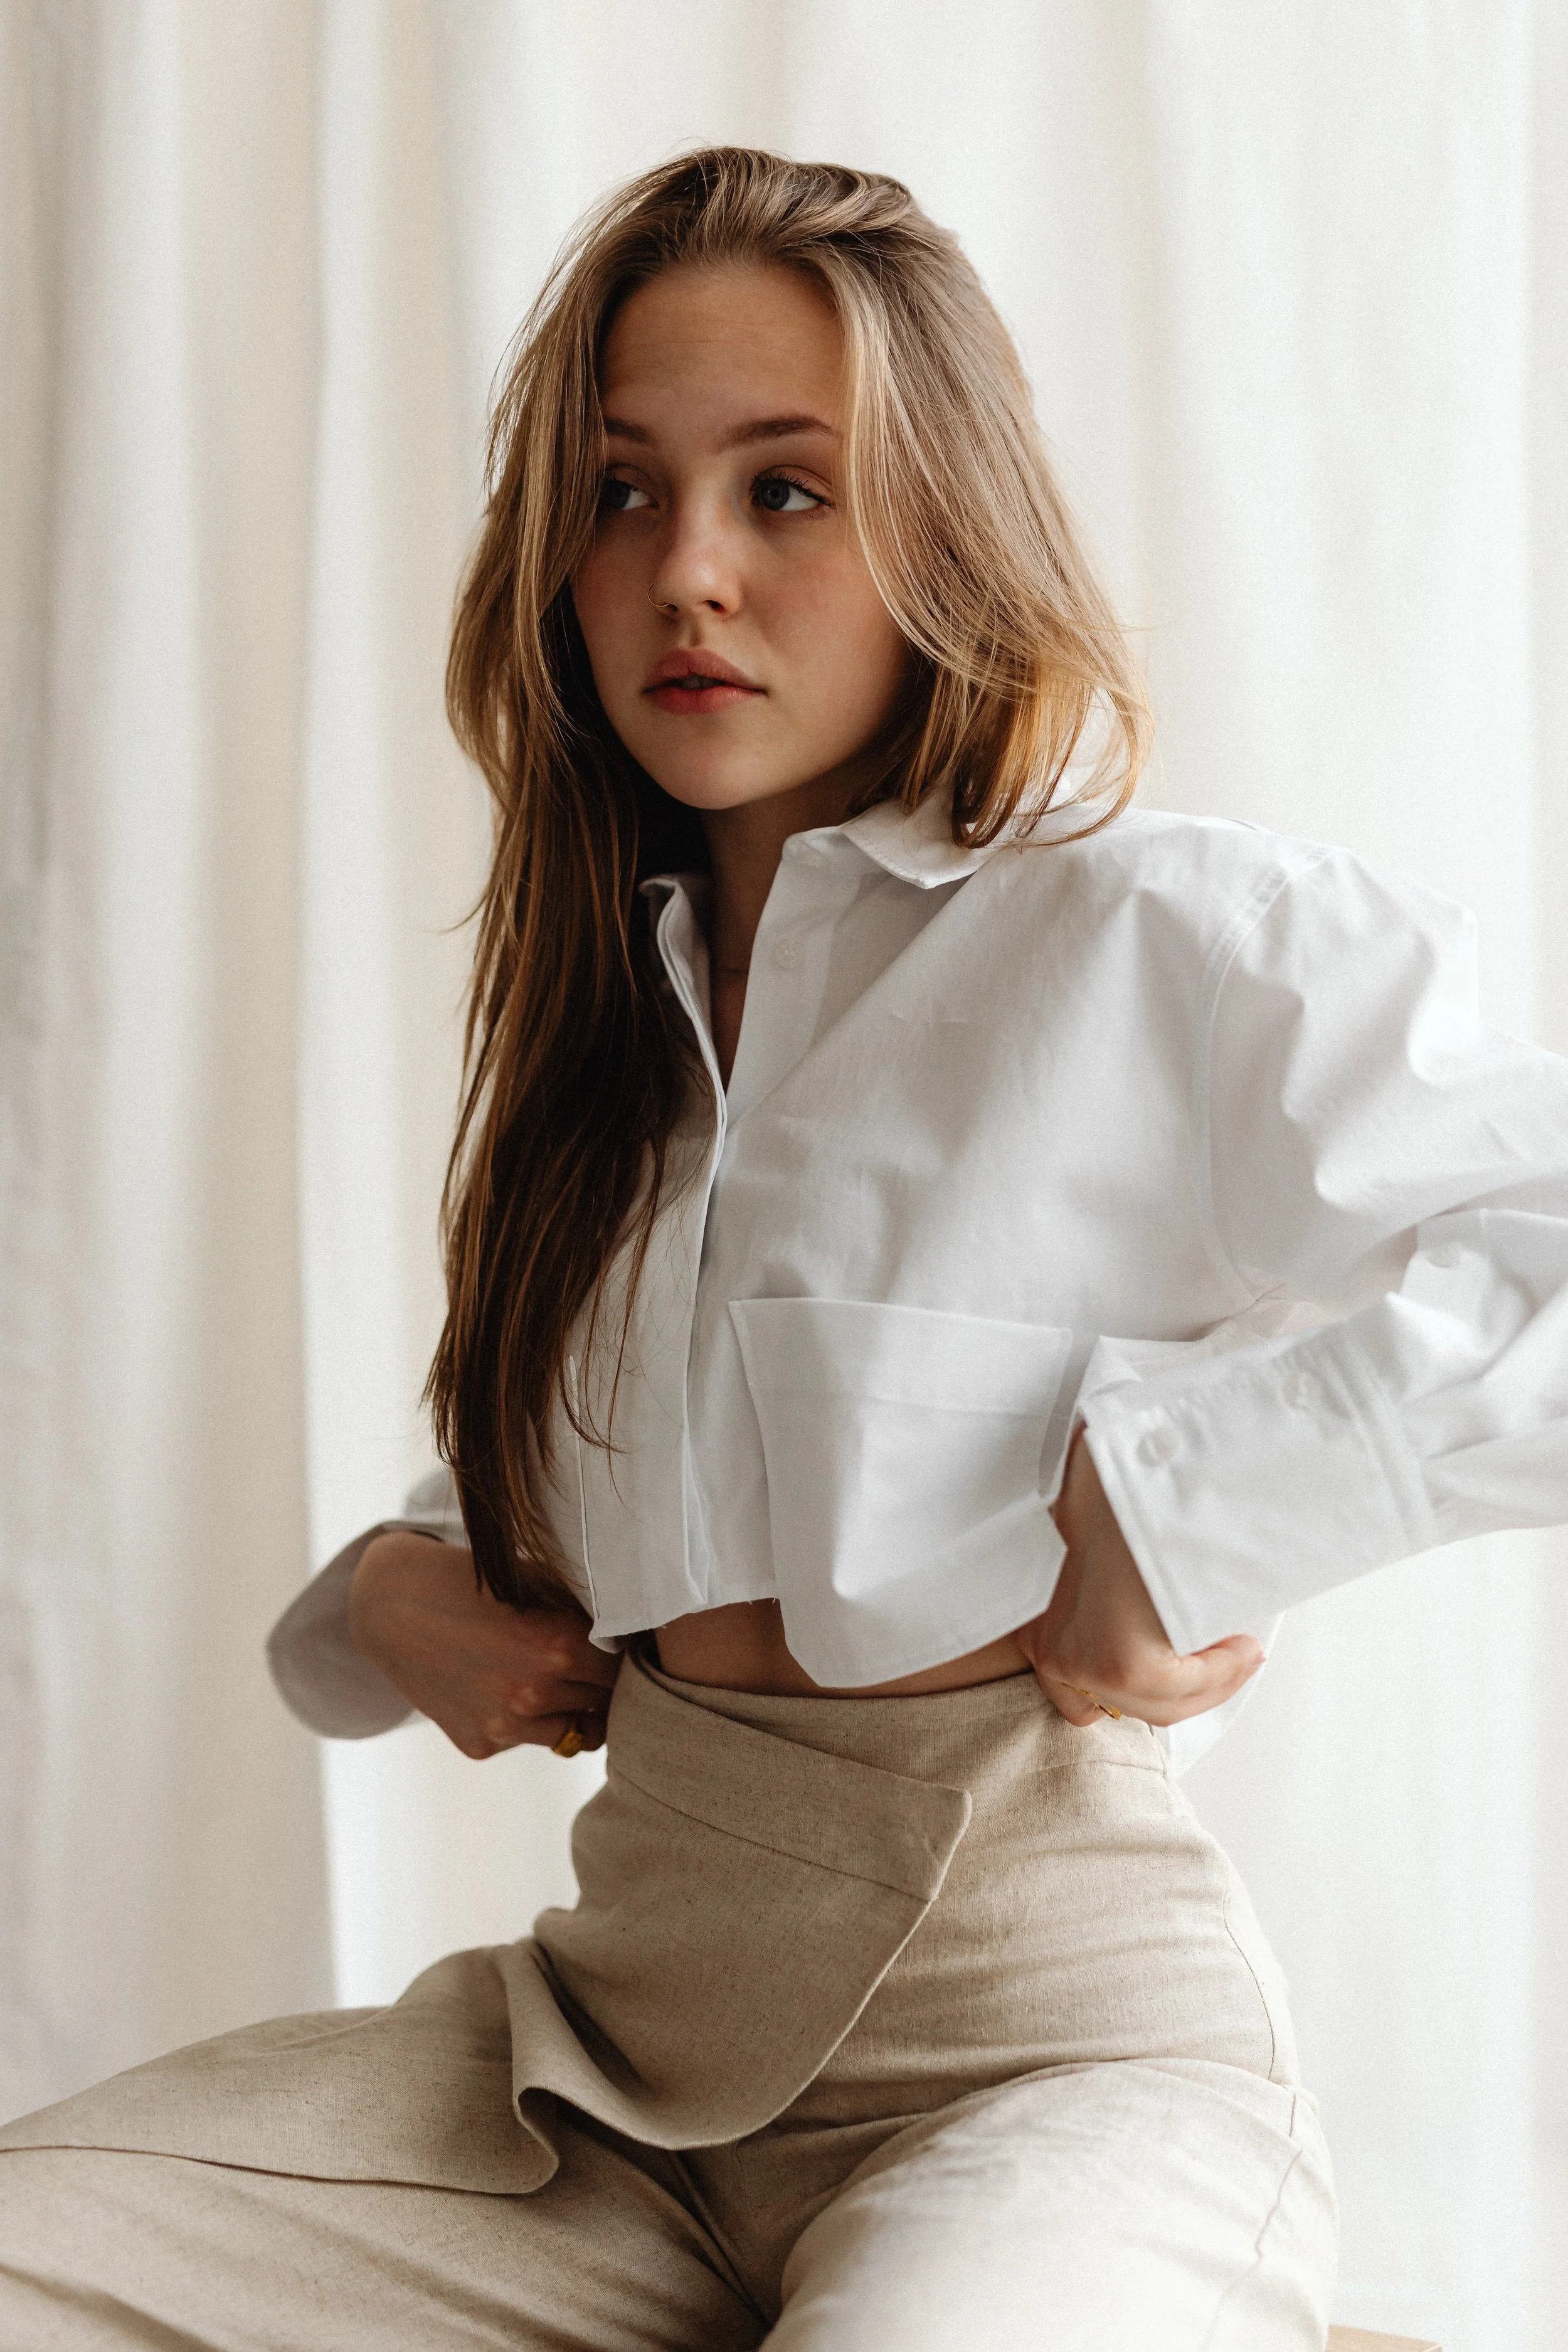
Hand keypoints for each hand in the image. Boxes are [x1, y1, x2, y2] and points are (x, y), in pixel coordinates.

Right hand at [348, 1530, 619, 1758]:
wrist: (392, 1606)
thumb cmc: (472, 1581)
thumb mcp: (534, 1580)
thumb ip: (585, 1611)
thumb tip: (635, 1633)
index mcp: (556, 1646)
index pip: (622, 1668)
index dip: (624, 1655)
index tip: (620, 1646)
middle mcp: (532, 1694)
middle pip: (602, 1704)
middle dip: (601, 1685)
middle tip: (592, 1664)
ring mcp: (503, 1726)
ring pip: (570, 1732)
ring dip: (570, 1710)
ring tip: (553, 1678)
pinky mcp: (480, 1746)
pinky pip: (525, 1738)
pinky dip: (524, 1719)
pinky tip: (500, 1685)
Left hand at [1018, 1433, 1263, 1728]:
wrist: (1131, 1470)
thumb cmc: (1116, 1500)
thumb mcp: (1098, 1558)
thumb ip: (1106, 1605)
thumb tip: (1153, 1636)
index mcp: (1039, 1628)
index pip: (1076, 1701)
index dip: (1136, 1692)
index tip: (1183, 1668)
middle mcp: (1052, 1649)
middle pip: (1128, 1707)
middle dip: (1186, 1689)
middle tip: (1230, 1657)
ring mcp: (1083, 1658)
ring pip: (1161, 1705)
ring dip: (1213, 1679)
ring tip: (1242, 1648)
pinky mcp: (1121, 1662)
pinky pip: (1185, 1689)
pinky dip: (1222, 1670)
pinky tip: (1242, 1644)